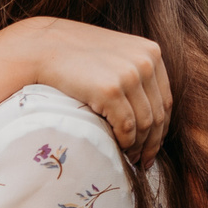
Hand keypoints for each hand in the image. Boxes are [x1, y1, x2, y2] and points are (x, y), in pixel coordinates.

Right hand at [16, 17, 170, 162]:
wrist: (42, 47)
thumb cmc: (73, 54)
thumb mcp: (114, 54)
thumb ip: (134, 70)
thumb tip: (146, 105)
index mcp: (151, 51)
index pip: (165, 99)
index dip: (162, 127)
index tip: (154, 143)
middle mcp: (146, 61)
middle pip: (158, 114)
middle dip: (152, 142)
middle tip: (144, 160)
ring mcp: (130, 75)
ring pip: (144, 124)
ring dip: (139, 146)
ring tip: (130, 158)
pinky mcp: (111, 90)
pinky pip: (126, 127)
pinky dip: (125, 142)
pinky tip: (118, 148)